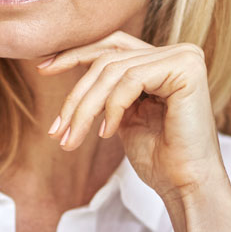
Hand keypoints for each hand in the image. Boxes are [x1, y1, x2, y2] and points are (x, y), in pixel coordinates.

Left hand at [38, 31, 229, 199]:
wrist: (185, 185)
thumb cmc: (158, 158)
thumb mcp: (123, 115)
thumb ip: (107, 90)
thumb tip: (64, 64)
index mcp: (163, 60)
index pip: (111, 46)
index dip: (75, 54)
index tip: (43, 69)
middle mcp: (178, 52)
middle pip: (108, 59)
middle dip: (76, 95)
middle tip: (57, 130)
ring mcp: (184, 57)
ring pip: (113, 71)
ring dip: (86, 108)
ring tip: (72, 139)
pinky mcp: (186, 69)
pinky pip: (131, 80)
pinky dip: (112, 107)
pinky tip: (106, 133)